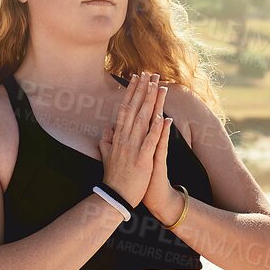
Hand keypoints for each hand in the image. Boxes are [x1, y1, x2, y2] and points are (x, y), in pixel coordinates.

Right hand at [98, 71, 173, 217]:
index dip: (132, 92)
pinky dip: (157, 129)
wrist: (115, 197)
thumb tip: (106, 129)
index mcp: (118, 136)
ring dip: (152, 102)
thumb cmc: (113, 177)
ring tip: (158, 86)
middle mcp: (125, 138)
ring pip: (144, 120)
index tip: (137, 77)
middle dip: (142, 90)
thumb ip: (106, 141)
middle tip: (149, 73)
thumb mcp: (106, 156)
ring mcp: (134, 147)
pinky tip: (163, 117)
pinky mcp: (143, 159)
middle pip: (135, 108)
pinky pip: (151, 141)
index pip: (125, 108)